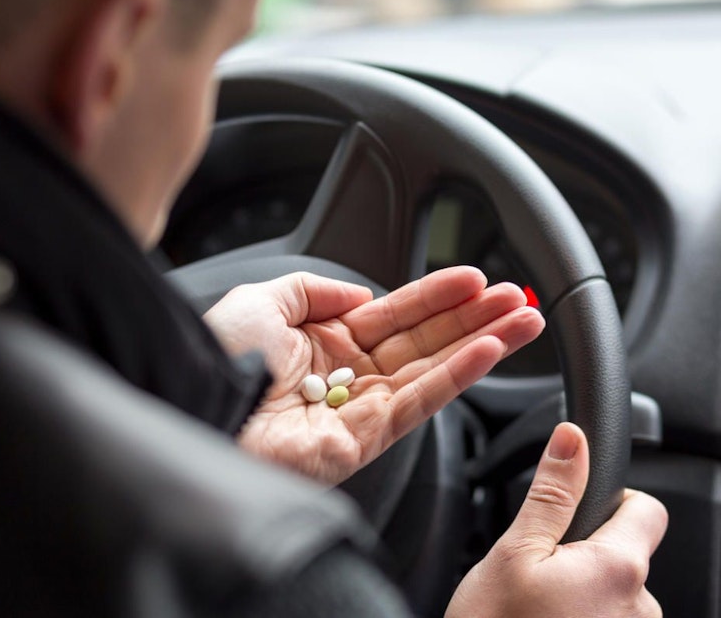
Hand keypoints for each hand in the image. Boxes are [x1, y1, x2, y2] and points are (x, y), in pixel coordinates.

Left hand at [203, 266, 543, 484]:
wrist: (195, 407)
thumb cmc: (216, 359)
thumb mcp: (263, 300)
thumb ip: (316, 289)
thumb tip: (363, 291)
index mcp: (324, 344)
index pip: (396, 316)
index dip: (437, 296)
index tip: (475, 279)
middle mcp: (347, 377)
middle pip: (426, 342)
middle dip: (475, 320)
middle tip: (520, 301)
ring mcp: (359, 409)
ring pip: (433, 371)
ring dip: (482, 345)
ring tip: (525, 321)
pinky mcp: (363, 440)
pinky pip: (418, 402)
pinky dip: (456, 376)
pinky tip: (488, 351)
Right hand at [446, 422, 667, 617]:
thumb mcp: (513, 553)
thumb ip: (551, 494)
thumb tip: (573, 440)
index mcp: (617, 570)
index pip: (648, 510)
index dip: (614, 501)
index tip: (578, 516)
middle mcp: (640, 610)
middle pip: (628, 557)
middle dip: (588, 555)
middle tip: (538, 573)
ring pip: (615, 597)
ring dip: (584, 595)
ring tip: (536, 610)